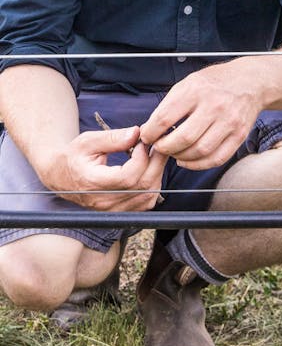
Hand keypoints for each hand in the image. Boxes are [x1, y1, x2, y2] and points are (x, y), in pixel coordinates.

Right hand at [42, 126, 167, 210]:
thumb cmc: (73, 156)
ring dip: (156, 174)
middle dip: (155, 163)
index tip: (142, 142)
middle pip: (142, 187)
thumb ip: (113, 138)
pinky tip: (149, 170)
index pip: (127, 177)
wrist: (60, 176)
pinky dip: (153, 186)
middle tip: (156, 144)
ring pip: (147, 197)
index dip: (141, 158)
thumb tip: (136, 133)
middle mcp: (103, 201)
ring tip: (154, 155)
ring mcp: (112, 209)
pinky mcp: (119, 212)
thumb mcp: (88, 140)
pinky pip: (145, 203)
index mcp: (93, 182)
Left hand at [140, 61, 259, 169]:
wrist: (250, 81)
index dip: (151, 132)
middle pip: (183, 138)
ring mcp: (229, 121)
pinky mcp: (239, 135)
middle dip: (165, 148)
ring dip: (181, 157)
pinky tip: (188, 160)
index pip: (165, 117)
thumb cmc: (214, 82)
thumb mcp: (188, 83)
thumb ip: (168, 105)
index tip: (146, 136)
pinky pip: (216, 158)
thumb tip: (148, 129)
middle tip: (159, 147)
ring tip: (174, 153)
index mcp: (196, 90)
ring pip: (199, 151)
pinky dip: (198, 164)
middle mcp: (214, 106)